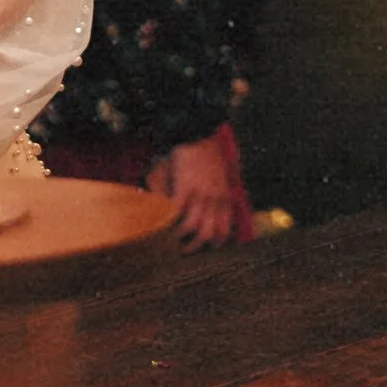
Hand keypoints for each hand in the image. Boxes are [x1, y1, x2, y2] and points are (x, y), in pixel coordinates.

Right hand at [146, 128, 238, 250]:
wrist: (196, 134)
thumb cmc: (201, 155)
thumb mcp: (211, 179)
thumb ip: (206, 199)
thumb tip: (197, 218)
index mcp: (224, 199)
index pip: (224, 232)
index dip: (212, 245)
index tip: (199, 249)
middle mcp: (216, 200)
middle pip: (211, 235)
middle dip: (195, 248)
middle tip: (181, 251)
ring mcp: (202, 194)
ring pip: (195, 228)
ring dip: (181, 239)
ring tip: (169, 242)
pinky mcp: (186, 187)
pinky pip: (178, 212)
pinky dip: (169, 222)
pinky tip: (161, 224)